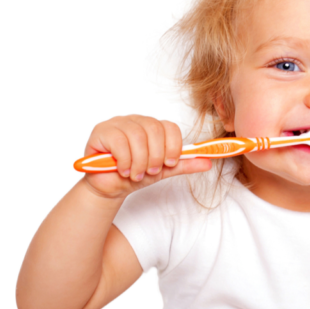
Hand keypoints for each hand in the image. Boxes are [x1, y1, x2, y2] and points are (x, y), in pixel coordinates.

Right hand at [81, 115, 212, 198]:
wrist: (109, 187)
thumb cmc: (135, 175)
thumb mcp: (163, 171)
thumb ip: (184, 165)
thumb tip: (208, 163)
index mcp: (153, 127)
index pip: (170, 127)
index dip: (173, 146)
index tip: (170, 163)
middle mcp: (136, 121)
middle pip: (154, 129)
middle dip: (156, 156)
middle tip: (151, 172)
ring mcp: (118, 123)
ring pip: (137, 136)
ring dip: (140, 161)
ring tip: (136, 174)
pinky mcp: (101, 131)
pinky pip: (119, 141)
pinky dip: (125, 160)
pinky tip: (124, 170)